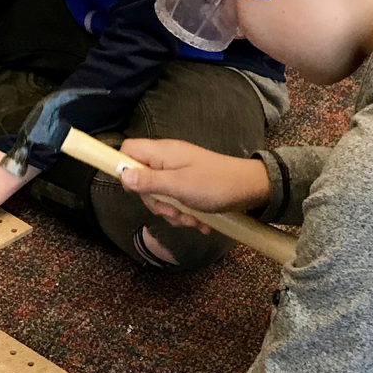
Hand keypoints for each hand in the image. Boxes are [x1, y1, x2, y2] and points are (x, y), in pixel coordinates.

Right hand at [118, 138, 270, 229]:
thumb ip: (149, 181)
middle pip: (142, 179)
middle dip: (155, 202)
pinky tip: (199, 222)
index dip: (124, 168)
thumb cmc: (215, 184)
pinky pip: (176, 200)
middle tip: (172, 211)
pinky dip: (185, 213)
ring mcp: (179, 172)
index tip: (136, 190)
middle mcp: (167, 160)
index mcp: (162, 153)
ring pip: (160, 194)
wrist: (251, 189)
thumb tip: (122, 175)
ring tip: (191, 219)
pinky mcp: (189, 185)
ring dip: (173, 212)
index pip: (128, 150)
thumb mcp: (179, 186)